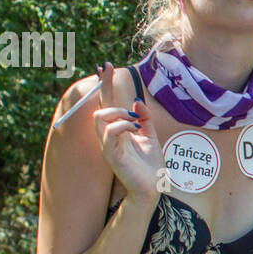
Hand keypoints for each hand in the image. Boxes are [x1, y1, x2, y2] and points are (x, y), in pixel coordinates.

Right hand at [93, 61, 166, 201]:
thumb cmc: (150, 166)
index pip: (108, 104)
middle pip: (100, 107)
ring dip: (118, 114)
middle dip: (109, 93)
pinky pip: (109, 134)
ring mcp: (108, 146)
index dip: (105, 85)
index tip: (106, 65)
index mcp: (118, 131)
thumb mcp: (151, 137)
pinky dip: (122, 126)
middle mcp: (109, 136)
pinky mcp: (112, 156)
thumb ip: (144, 119)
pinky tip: (134, 130)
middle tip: (129, 103)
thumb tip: (136, 102)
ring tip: (134, 121)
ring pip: (100, 118)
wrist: (152, 188)